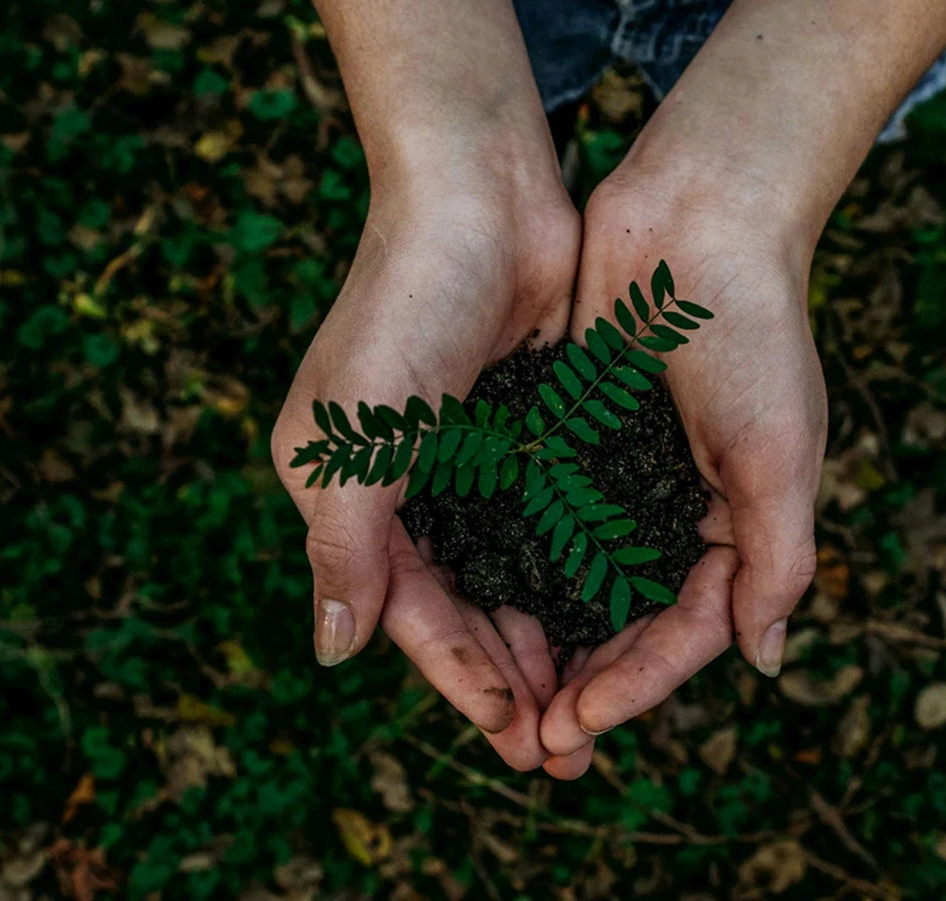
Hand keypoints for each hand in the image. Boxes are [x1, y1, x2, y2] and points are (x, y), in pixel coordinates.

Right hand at [271, 167, 579, 770]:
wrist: (481, 195)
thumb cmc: (404, 306)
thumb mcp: (356, 437)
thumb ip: (344, 547)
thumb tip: (333, 653)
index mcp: (350, 493)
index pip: (408, 610)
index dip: (459, 676)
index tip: (514, 733)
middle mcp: (407, 486)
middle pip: (463, 606)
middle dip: (510, 677)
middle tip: (563, 749)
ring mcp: (470, 460)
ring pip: (512, 575)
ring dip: (548, 638)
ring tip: (593, 704)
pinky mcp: (527, 432)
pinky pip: (551, 523)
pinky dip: (575, 573)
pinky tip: (612, 617)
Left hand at [538, 169, 827, 778]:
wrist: (698, 215)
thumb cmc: (753, 331)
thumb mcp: (779, 452)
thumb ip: (777, 558)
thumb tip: (764, 661)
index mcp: (735, 523)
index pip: (686, 630)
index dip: (638, 683)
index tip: (580, 721)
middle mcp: (674, 509)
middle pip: (626, 621)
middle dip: (585, 682)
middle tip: (534, 741)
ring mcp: (619, 475)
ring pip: (575, 581)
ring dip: (544, 640)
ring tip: (501, 696)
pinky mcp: (570, 436)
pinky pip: (539, 516)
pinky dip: (515, 562)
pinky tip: (476, 602)